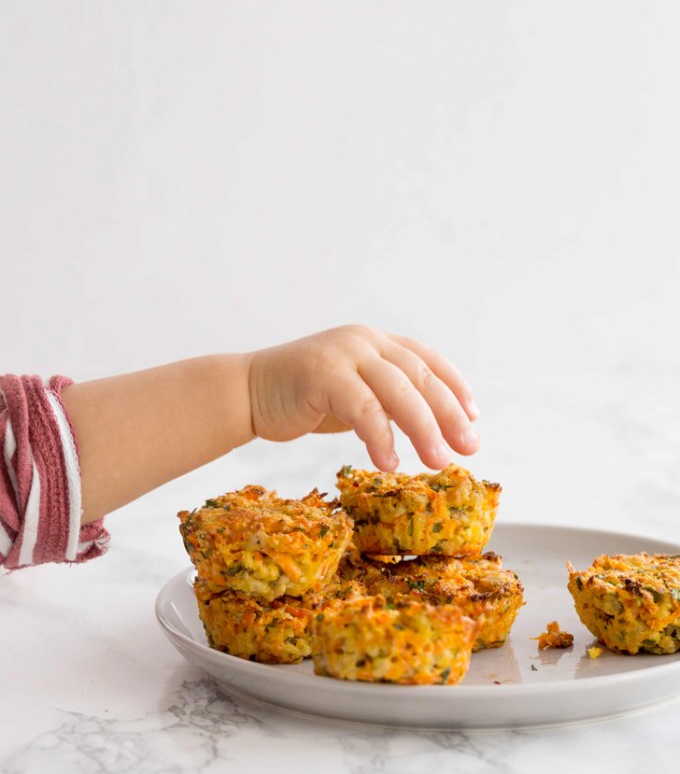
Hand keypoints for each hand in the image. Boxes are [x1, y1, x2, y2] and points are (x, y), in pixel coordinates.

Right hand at [247, 325, 479, 471]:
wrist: (248, 392)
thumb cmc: (304, 398)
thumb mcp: (355, 394)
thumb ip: (387, 400)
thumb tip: (434, 427)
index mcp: (376, 342)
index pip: (427, 359)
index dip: (455, 387)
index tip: (474, 417)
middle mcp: (365, 341)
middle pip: (420, 376)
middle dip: (448, 414)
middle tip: (469, 447)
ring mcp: (344, 352)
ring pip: (397, 391)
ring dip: (423, 429)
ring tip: (438, 460)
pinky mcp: (323, 372)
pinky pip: (362, 407)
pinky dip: (380, 436)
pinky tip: (389, 462)